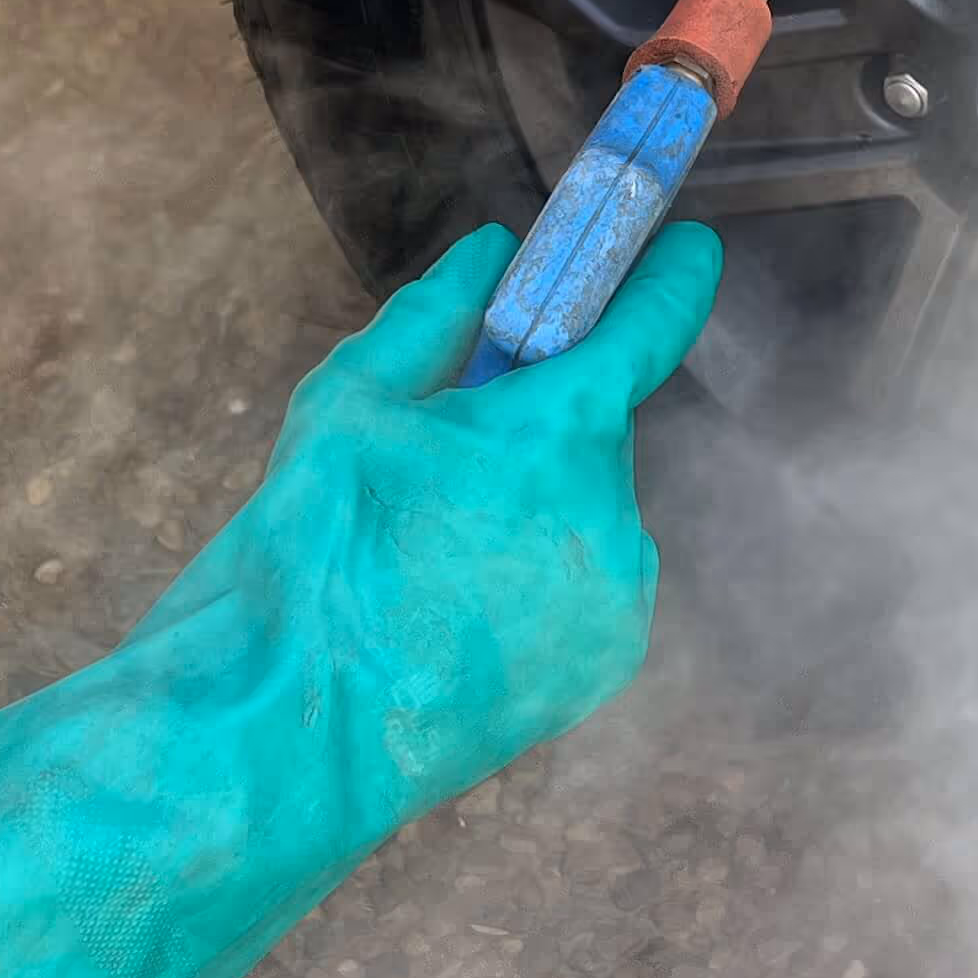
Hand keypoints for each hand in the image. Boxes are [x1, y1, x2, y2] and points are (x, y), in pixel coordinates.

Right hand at [0, 222, 718, 977]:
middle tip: (443, 462)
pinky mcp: (606, 666)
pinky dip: (535, 581)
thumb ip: (431, 321)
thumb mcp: (347, 407)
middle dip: (532, 432)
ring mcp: (615, 600)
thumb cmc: (308, 558)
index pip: (648, 328)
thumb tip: (488, 257)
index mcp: (558, 436)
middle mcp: (611, 516)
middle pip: (591, 435)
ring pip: (584, 515)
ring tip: (424, 557)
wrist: (290, 731)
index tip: (687, 246)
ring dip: (530, 513)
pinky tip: (451, 610)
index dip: (670, 276)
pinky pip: (583, 587)